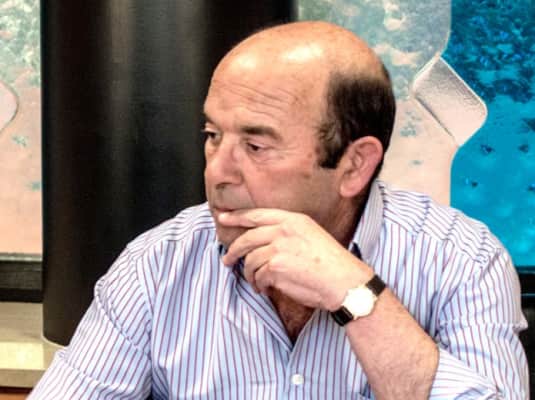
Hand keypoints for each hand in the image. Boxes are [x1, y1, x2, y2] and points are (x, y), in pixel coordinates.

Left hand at [219, 208, 373, 310]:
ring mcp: (278, 248)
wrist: (344, 282)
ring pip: (250, 260)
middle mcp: (283, 230)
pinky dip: (259, 285)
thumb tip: (262, 243)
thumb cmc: (331, 263)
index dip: (237, 216)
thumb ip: (287, 233)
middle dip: (233, 250)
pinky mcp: (275, 267)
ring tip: (256, 283)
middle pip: (246, 238)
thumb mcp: (311, 235)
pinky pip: (257, 276)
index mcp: (293, 220)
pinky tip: (266, 289)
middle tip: (227, 260)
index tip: (223, 218)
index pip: (257, 215)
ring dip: (249, 274)